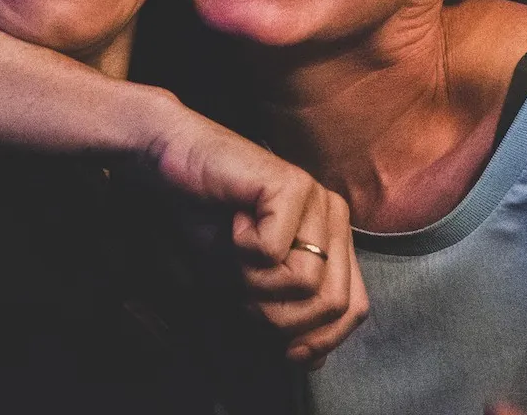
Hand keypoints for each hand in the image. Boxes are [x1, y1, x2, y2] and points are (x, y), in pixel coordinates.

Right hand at [151, 111, 367, 363]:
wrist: (173, 165)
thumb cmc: (208, 224)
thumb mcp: (249, 284)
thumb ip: (284, 314)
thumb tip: (313, 360)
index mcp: (334, 239)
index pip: (353, 308)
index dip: (319, 340)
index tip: (282, 349)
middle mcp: (335, 216)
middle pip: (331, 303)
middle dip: (278, 316)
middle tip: (244, 285)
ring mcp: (318, 198)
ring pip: (304, 281)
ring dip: (254, 281)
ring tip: (236, 248)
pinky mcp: (293, 185)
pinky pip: (273, 252)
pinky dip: (240, 249)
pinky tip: (234, 220)